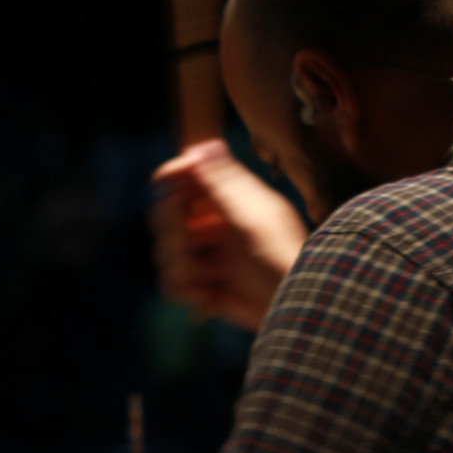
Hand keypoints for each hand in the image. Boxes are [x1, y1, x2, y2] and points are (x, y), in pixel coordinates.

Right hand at [150, 140, 307, 333]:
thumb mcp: (254, 218)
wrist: (291, 308)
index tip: (162, 181)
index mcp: (230, 201)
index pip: (189, 177)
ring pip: (166, 250)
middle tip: (191, 242)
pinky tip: (209, 296)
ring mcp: (207, 255)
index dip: (173, 175)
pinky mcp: (202, 284)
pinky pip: (172, 280)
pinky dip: (185, 289)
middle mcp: (214, 224)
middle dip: (175, 232)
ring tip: (212, 278)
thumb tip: (207, 144)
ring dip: (183, 266)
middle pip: (166, 214)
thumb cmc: (282, 260)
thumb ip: (224, 185)